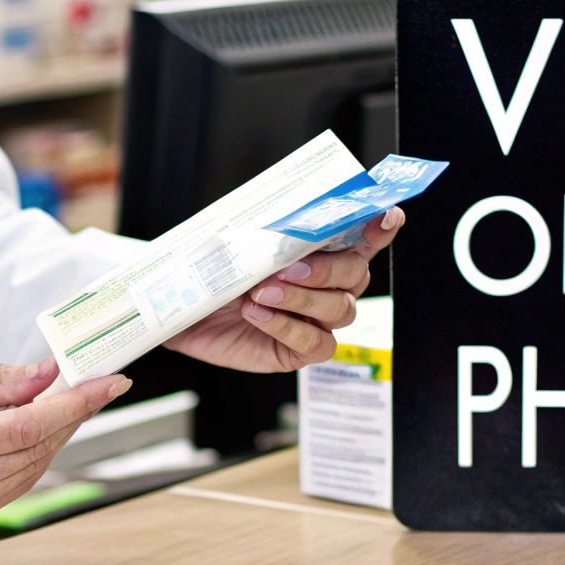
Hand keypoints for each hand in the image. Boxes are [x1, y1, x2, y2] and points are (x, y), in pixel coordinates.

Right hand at [0, 359, 127, 534]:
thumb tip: (46, 375)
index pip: (25, 429)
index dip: (74, 404)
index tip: (108, 383)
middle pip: (34, 451)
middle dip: (72, 414)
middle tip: (97, 381)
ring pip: (31, 470)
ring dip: (57, 433)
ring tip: (71, 398)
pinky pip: (14, 483)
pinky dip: (33, 453)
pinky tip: (40, 426)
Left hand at [166, 208, 404, 372]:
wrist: (177, 308)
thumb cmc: (210, 272)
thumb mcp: (234, 242)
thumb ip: (265, 231)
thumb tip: (281, 212)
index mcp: (320, 254)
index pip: (361, 239)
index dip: (380, 229)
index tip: (386, 216)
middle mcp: (327, 287)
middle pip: (356, 276)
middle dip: (327, 270)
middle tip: (287, 267)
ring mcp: (316, 322)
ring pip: (340, 310)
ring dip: (303, 299)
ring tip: (262, 291)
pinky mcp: (298, 351)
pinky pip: (316, 344)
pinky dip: (288, 327)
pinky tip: (259, 315)